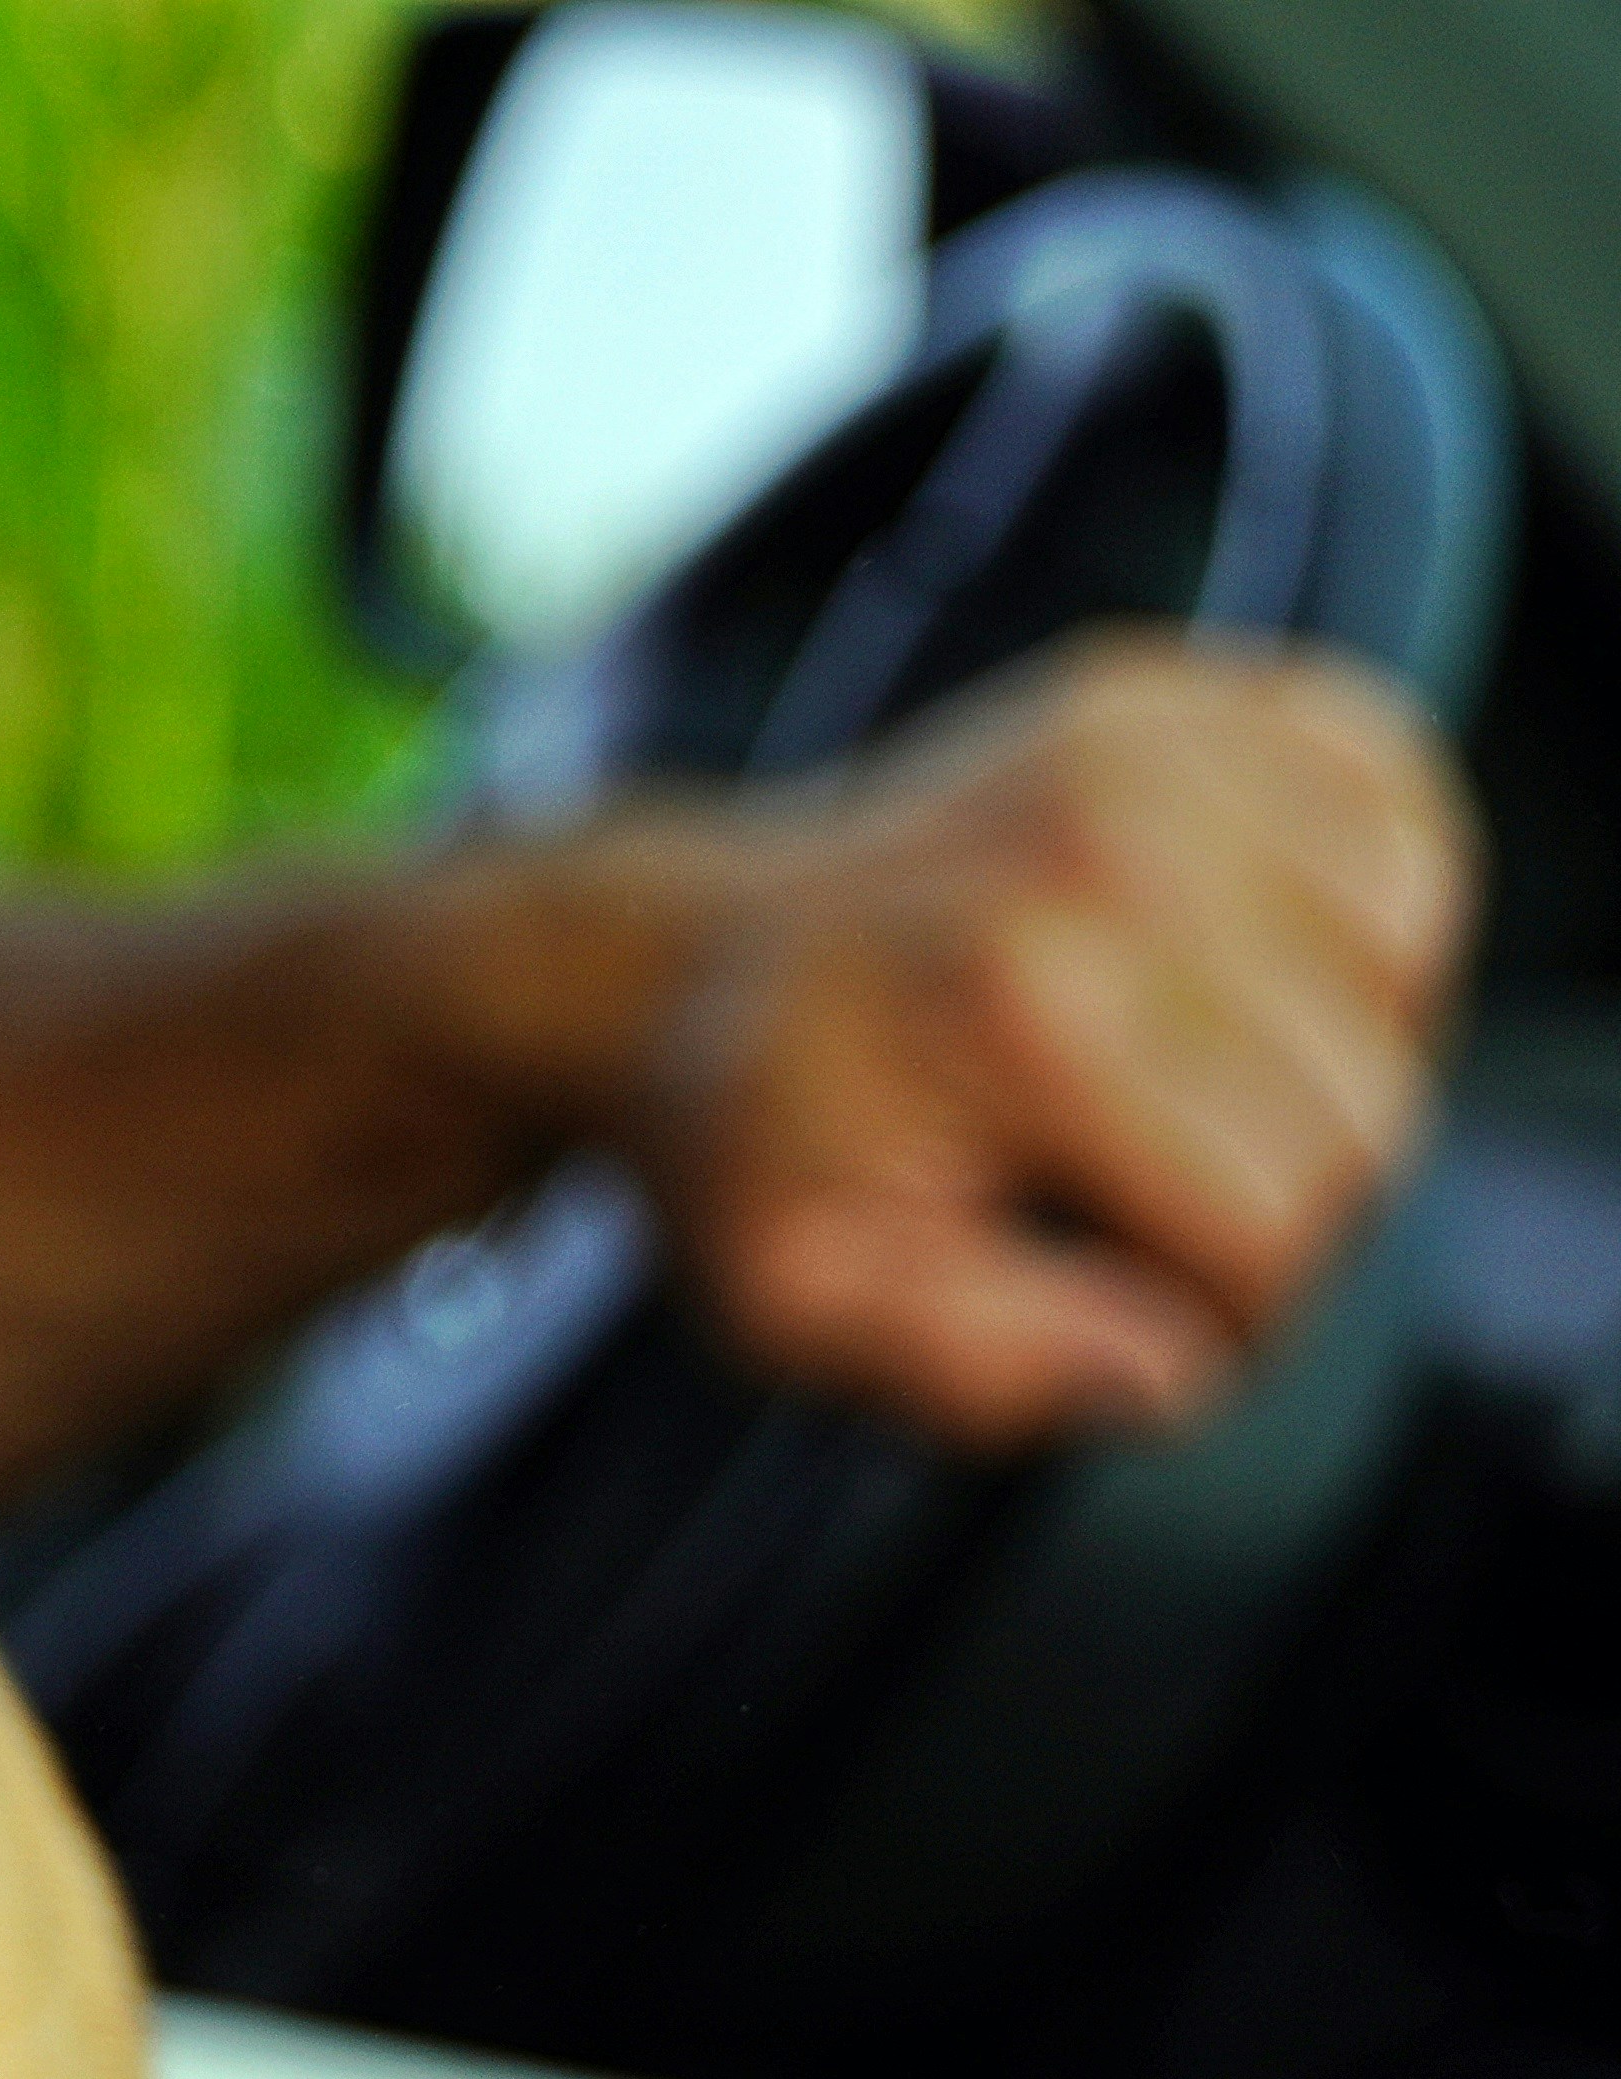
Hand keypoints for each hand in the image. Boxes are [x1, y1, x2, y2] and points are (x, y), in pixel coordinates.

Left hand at [619, 635, 1472, 1450]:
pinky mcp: (1183, 695)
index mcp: (1024, 1012)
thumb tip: (1172, 1374)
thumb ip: (982, 1366)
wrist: (674, 962)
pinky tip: (1246, 954)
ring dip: (1339, 1042)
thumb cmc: (749, 1137)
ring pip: (1412, 952)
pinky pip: (1399, 805)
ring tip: (1190, 1072)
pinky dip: (1363, 894)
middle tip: (1149, 1195)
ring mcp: (1151, 749)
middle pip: (1365, 1104)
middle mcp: (1107, 852)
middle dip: (1286, 1194)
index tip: (1137, 1301)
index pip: (1274, 1220)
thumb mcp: (801, 1301)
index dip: (1226, 1309)